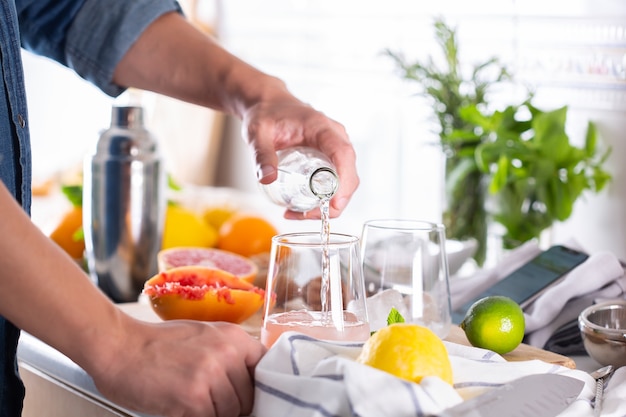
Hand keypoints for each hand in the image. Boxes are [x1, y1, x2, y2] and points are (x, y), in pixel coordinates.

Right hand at [89, 319, 265, 416]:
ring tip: (190, 401)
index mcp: (234, 337)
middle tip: (207, 400)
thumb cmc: (158, 344)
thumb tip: (250, 382)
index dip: (256, 387)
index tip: (245, 396)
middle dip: (231, 405)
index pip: (265, 369)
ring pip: (230, 412)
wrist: (119, 346)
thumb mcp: (204, 336)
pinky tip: (180, 406)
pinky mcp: (193, 397)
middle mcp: (227, 353)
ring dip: (213, 413)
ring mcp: (211, 375)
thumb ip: (229, 355)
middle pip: (248, 398)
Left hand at [242, 93, 358, 219]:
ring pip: (344, 182)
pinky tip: (301, 207)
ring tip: (297, 213)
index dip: (344, 181)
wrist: (268, 105)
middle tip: (304, 215)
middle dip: (334, 202)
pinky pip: (335, 181)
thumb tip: (267, 178)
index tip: (334, 203)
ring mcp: (334, 149)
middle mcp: (335, 138)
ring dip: (327, 204)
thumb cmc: (266, 113)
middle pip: (348, 175)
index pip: (343, 154)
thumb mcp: (258, 132)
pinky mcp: (329, 158)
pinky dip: (323, 199)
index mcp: (322, 127)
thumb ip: (261, 153)